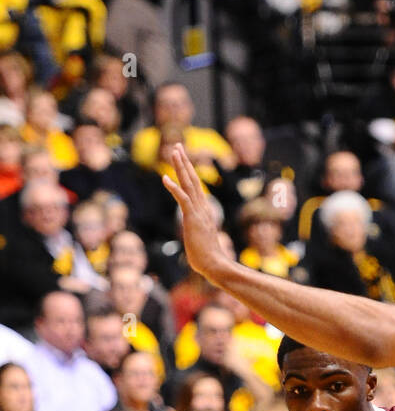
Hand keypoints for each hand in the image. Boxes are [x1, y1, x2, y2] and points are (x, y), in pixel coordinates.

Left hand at [163, 145, 232, 280]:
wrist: (214, 265)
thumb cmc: (207, 258)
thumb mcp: (201, 242)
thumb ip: (198, 235)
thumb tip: (197, 240)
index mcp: (204, 212)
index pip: (196, 187)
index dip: (188, 172)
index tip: (183, 159)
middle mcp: (203, 208)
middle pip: (193, 179)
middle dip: (184, 162)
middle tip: (177, 146)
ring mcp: (198, 212)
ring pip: (188, 183)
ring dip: (180, 166)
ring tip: (173, 151)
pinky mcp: (192, 218)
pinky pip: (182, 198)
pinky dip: (173, 187)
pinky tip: (164, 178)